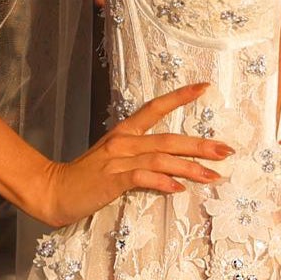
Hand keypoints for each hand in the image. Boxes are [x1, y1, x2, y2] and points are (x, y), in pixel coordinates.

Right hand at [27, 84, 228, 225]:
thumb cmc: (86, 179)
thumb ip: (141, 160)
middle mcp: (123, 142)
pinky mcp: (111, 180)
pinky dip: (162, 182)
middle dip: (200, 145)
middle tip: (227, 150)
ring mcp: (117, 160)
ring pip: (161, 159)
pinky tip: (179, 188)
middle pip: (168, 139)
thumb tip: (174, 168)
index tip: (205, 87)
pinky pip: (142, 178)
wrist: (53, 192)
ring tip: (213, 176)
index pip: (155, 108)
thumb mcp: (114, 162)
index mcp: (124, 133)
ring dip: (190, 168)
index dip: (180, 97)